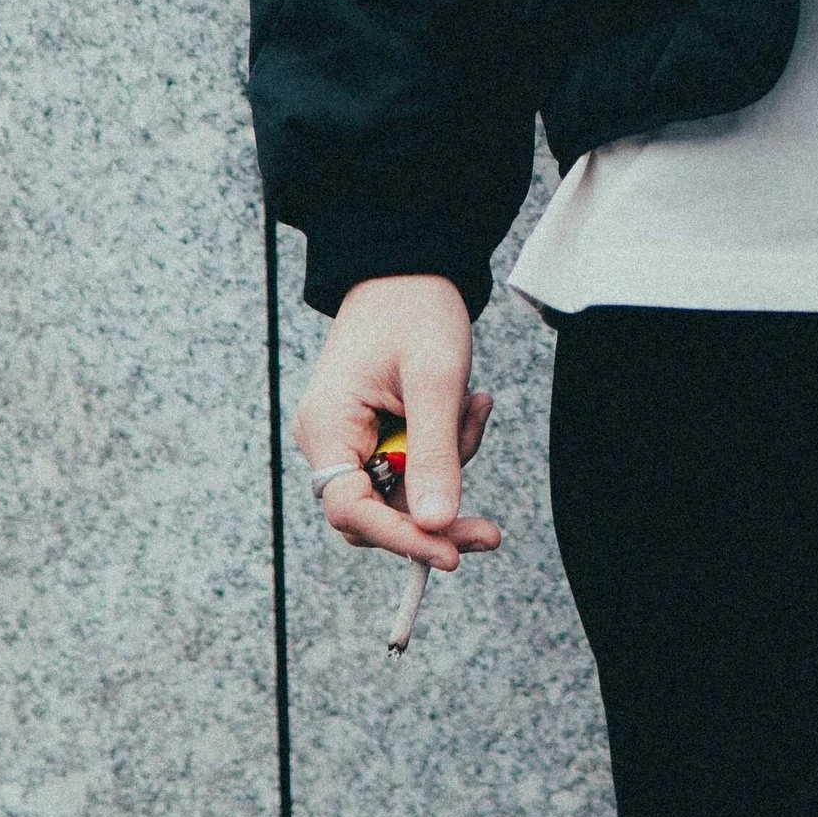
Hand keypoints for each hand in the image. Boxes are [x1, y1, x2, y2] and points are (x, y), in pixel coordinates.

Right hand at [294, 273, 500, 580]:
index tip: (450, 554)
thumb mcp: (435, 378)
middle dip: (434, 517)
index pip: (351, 510)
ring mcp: (353, 438)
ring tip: (476, 407)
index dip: (399, 539)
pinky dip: (448, 447)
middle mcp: (332, 440)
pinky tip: (471, 404)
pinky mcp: (378, 432)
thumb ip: (435, 452)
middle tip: (489, 533)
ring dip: (449, 467)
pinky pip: (414, 464)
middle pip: (377, 513)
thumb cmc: (415, 308)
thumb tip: (435, 526)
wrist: (411, 262)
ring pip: (402, 493)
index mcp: (327, 427)